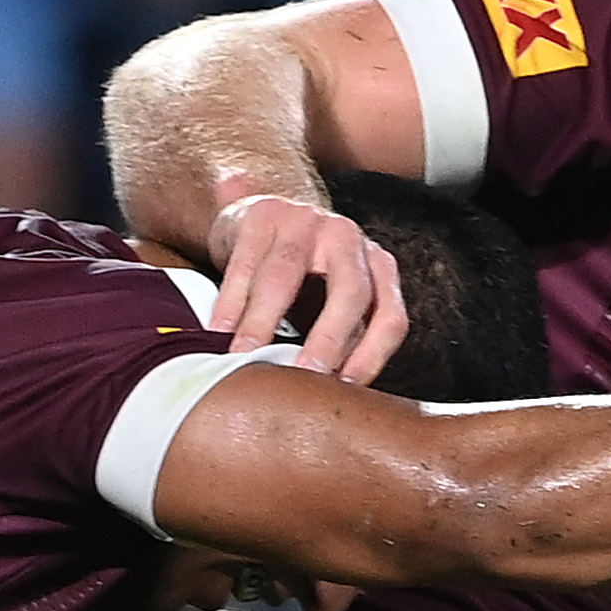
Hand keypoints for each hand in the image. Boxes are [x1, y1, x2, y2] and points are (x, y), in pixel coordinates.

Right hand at [208, 186, 406, 382]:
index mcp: (377, 267)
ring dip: (263, 322)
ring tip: (246, 358)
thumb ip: (342, 338)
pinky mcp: (264, 215)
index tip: (346, 389)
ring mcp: (308, 222)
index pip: (390, 316)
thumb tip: (333, 398)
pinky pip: (244, 263)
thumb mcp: (332, 300)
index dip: (373, 355)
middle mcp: (350, 241)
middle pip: (349, 291)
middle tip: (303, 376)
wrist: (265, 212)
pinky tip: (220, 329)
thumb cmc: (305, 273)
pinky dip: (231, 301)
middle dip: (328, 338)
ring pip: (285, 276)